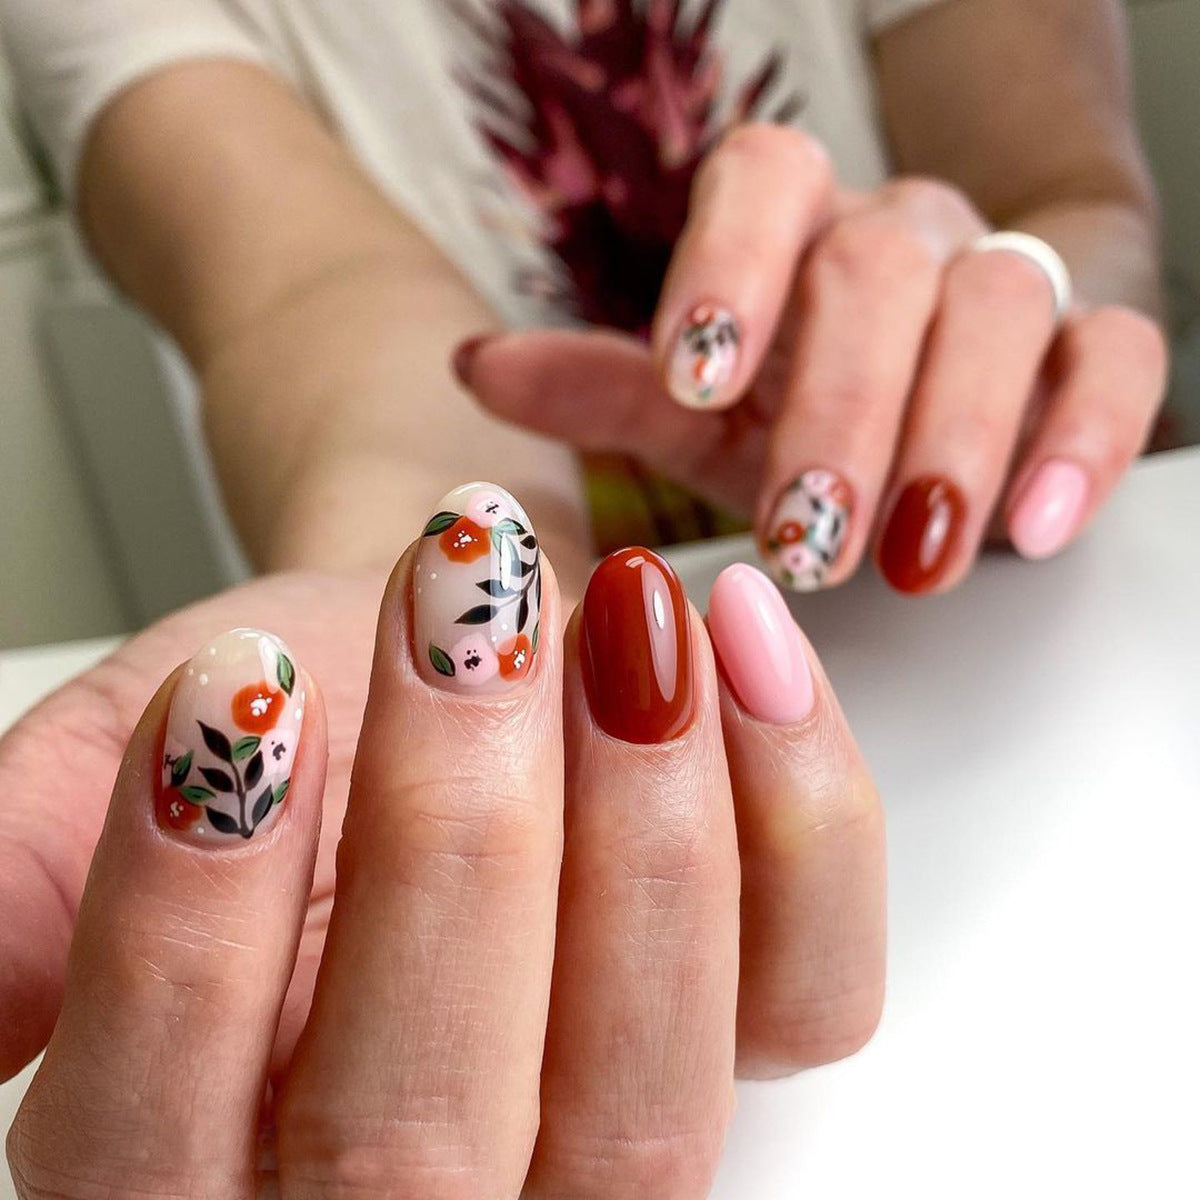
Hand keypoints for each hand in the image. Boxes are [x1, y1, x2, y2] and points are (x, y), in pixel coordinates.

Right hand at [5, 483, 882, 1197]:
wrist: (443, 635)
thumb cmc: (295, 708)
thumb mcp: (109, 767)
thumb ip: (23, 881)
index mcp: (201, 1170)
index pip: (157, 1147)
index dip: (189, 929)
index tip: (238, 691)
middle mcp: (421, 1195)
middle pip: (424, 1141)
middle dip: (448, 842)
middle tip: (458, 612)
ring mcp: (609, 1133)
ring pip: (645, 1092)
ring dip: (640, 827)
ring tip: (617, 618)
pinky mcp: (757, 1034)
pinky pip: (814, 992)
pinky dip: (803, 814)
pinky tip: (735, 647)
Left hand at [455, 125, 1167, 594]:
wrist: (932, 403)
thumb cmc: (795, 407)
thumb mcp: (693, 414)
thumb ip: (601, 390)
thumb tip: (476, 366)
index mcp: (790, 236)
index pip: (764, 178)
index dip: (730, 263)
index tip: (693, 375)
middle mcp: (896, 240)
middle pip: (876, 271)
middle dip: (839, 408)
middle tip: (800, 532)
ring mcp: (998, 286)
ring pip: (996, 310)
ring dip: (949, 440)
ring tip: (907, 556)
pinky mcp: (1088, 348)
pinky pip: (1113, 361)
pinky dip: (1079, 440)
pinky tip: (1029, 529)